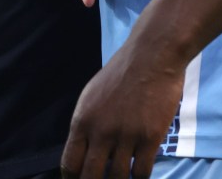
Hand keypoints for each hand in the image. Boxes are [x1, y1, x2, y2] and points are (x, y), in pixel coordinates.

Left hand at [61, 36, 185, 178]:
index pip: (69, 164)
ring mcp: (126, 135)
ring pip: (118, 178)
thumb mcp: (92, 95)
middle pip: (90, 178)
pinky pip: (141, 173)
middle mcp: (101, 131)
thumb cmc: (121, 72)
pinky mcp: (150, 137)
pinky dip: (140, 177)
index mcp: (82, 119)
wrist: (152, 55)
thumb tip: (84, 153)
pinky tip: (140, 172)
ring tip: (123, 176)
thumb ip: (87, 124)